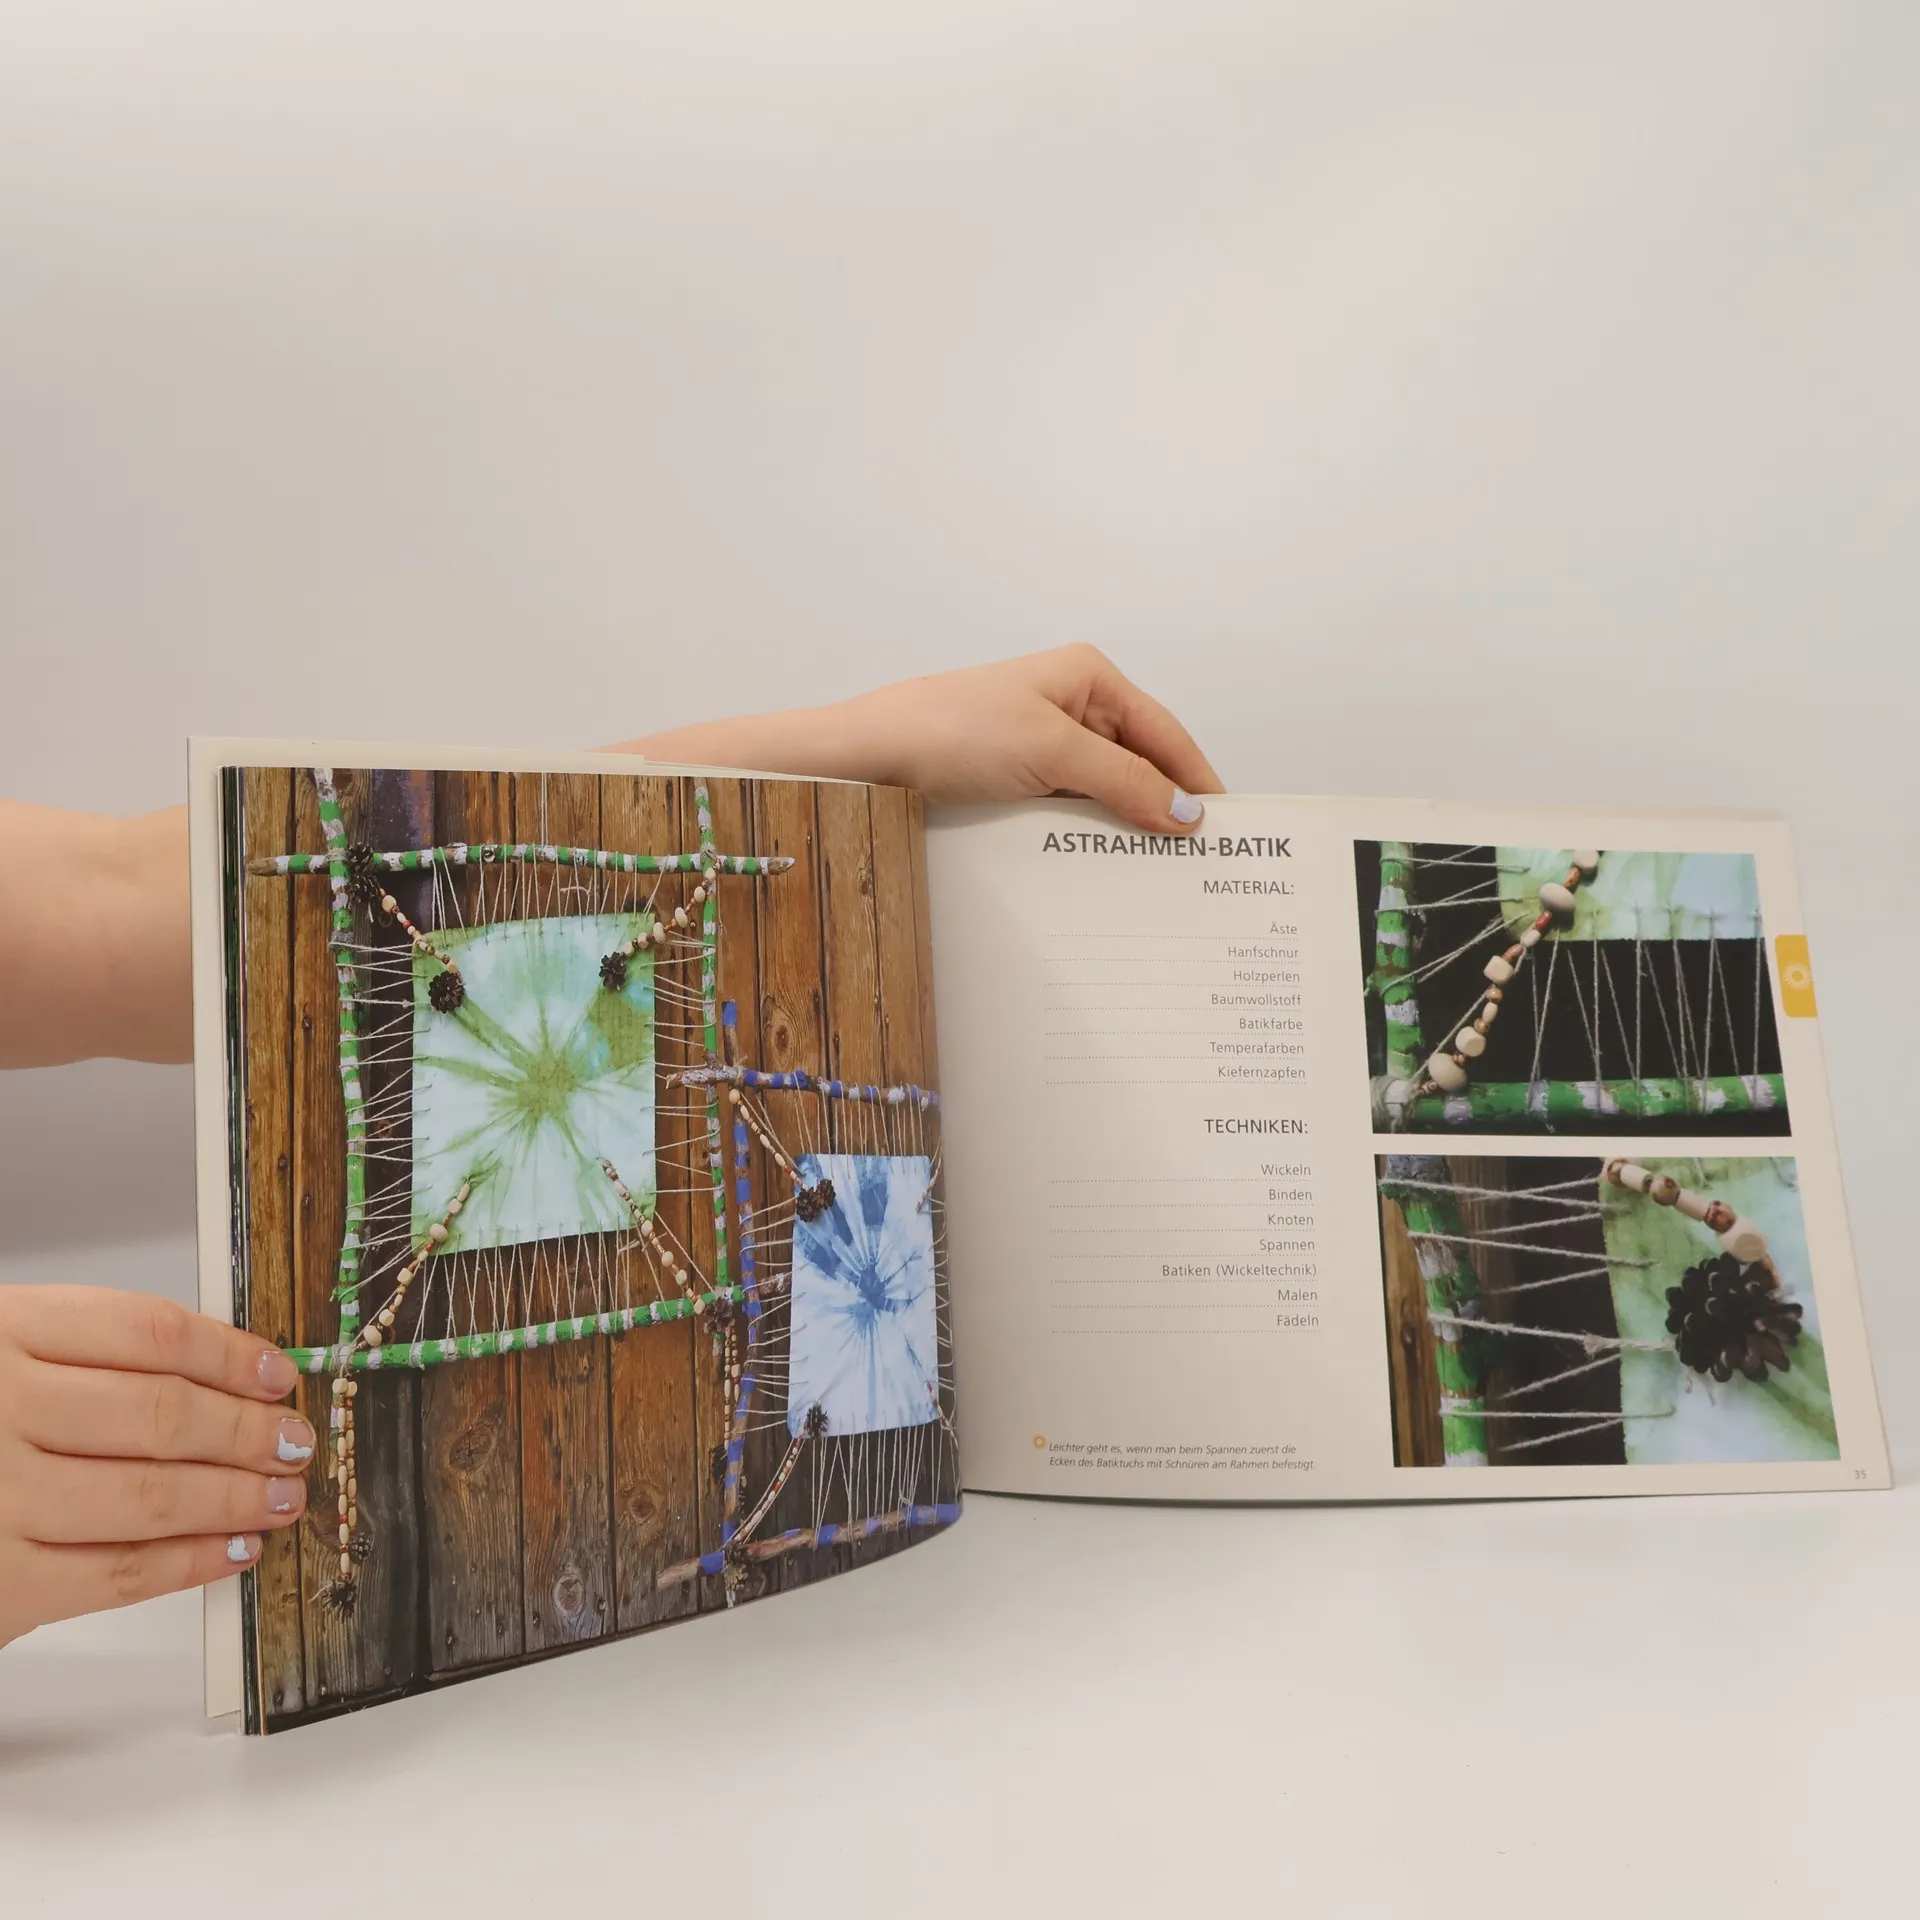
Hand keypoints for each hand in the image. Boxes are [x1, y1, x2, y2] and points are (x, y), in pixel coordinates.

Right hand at [0, 1287, 311, 1649]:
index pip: (148, 1333)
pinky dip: (189, 1563)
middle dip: (246, 1433)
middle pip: (160, 1415)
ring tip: (281, 1497)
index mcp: (4, 1332)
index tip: (278, 1375)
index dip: (230, 1355)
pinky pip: (116, 1574)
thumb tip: (229, 1377)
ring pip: (150, 1496)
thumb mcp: (3, 1351)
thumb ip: (92, 1357)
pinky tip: (232, 1551)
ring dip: (235, 1500)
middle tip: (296, 1443)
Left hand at [620, 645, 1223, 833]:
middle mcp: (1068, 704)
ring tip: (1155, 875)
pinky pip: (1067, 809)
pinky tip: (1100, 869)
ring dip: (1124, 828)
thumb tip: (1187, 812)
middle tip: (1197, 862)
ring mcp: (1039, 742)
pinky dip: (1087, 836)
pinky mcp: (1012, 778)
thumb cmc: (950, 732)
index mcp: (1087, 676)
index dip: (1198, 779)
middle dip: (1165, 808)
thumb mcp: (1053, 754)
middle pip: (1138, 763)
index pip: (1165, 733)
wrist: (866, 758)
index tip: (1227, 827)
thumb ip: (1125, 782)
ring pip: (1103, 792)